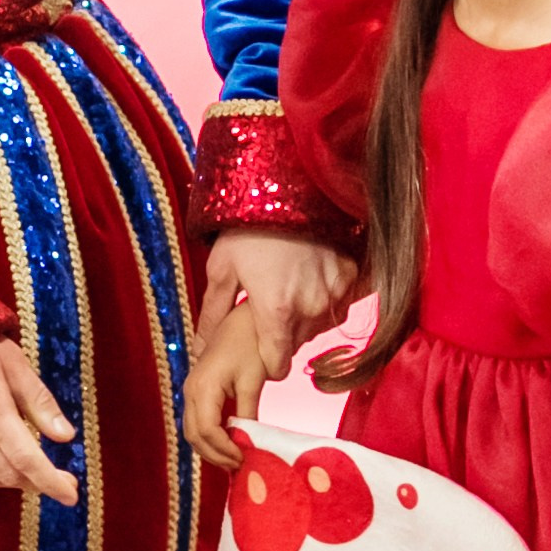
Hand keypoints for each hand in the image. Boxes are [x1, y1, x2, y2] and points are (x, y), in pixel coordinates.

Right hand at [0, 339, 77, 505]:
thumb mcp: (15, 364)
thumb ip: (40, 402)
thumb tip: (66, 437)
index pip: (25, 457)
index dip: (50, 481)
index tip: (72, 496)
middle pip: (7, 473)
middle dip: (38, 484)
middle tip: (61, 483)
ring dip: (14, 482)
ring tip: (35, 475)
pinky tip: (5, 466)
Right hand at [181, 299, 271, 472]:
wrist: (242, 322)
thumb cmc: (250, 346)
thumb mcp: (252, 381)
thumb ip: (247, 413)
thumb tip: (249, 442)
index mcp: (203, 388)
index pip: (206, 430)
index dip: (223, 450)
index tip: (243, 459)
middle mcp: (190, 391)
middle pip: (194, 435)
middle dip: (215, 455)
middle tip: (239, 466)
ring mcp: (190, 391)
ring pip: (192, 431)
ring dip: (211, 449)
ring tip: (235, 459)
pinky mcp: (196, 391)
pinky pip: (197, 421)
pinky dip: (210, 437)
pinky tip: (229, 443)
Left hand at [197, 228, 355, 381]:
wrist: (291, 184)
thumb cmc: (250, 227)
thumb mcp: (221, 268)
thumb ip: (213, 315)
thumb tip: (199, 348)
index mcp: (277, 312)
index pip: (278, 366)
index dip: (266, 361)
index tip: (260, 346)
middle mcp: (311, 308)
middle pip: (297, 344)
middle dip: (282, 334)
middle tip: (268, 305)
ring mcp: (336, 292)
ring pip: (319, 325)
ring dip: (305, 317)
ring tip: (287, 286)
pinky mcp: (351, 275)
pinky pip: (339, 303)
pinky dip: (325, 297)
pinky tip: (308, 276)